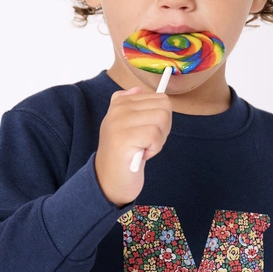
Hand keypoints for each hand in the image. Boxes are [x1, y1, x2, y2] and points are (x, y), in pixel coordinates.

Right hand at [95, 85, 172, 207]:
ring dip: (158, 140)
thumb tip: (138, 90)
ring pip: (162, 119)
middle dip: (163, 128)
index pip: (160, 98)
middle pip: (164, 107)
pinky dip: (154, 149)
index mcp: (120, 102)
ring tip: (142, 148)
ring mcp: (119, 121)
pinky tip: (141, 155)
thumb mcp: (125, 126)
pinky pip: (155, 135)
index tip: (147, 134)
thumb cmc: (123, 155)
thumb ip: (132, 106)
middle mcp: (118, 108)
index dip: (162, 120)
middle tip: (146, 143)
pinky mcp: (124, 137)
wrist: (108, 181)